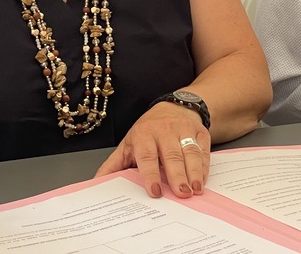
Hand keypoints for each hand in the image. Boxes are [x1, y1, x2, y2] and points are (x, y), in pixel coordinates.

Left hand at [95, 102, 210, 198]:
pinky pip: (203, 150)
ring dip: (193, 172)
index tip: (155, 192)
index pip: (147, 156)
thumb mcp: (129, 143)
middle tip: (181, 194)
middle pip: (171, 155)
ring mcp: (184, 129)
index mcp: (143, 134)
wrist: (174, 107)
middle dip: (177, 176)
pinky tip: (201, 180)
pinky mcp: (200, 131)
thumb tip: (97, 182)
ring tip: (194, 190)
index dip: (151, 174)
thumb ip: (114, 164)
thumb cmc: (149, 130)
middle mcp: (164, 130)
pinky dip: (204, 167)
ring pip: (190, 152)